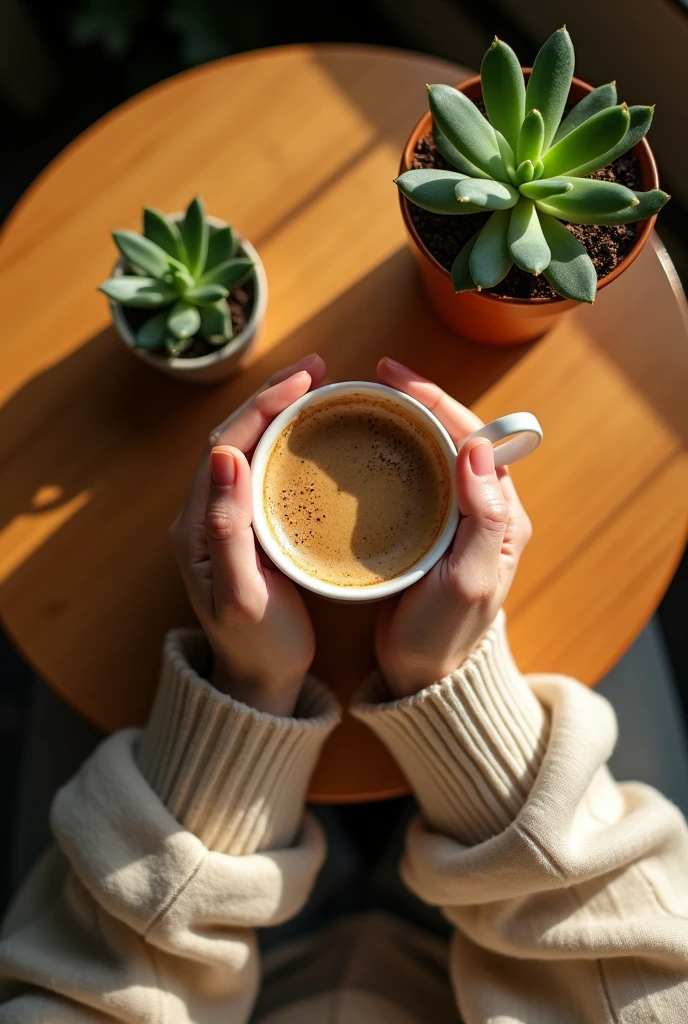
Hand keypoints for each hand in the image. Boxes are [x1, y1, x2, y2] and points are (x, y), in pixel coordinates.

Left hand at [170, 353, 326, 714]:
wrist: (257, 681)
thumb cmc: (256, 645)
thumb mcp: (243, 595)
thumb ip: (228, 529)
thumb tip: (224, 456)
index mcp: (197, 524)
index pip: (227, 443)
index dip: (264, 404)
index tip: (305, 380)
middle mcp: (205, 513)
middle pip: (235, 436)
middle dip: (273, 397)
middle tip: (318, 370)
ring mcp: (224, 519)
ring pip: (248, 448)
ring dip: (279, 414)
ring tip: (317, 389)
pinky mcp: (245, 527)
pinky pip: (262, 469)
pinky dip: (286, 441)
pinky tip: (311, 434)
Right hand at [374, 358, 531, 697]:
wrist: (423, 674)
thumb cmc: (446, 633)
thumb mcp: (469, 581)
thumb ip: (482, 516)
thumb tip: (476, 448)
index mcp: (500, 513)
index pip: (473, 437)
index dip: (436, 400)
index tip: (395, 376)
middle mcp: (481, 506)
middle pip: (452, 434)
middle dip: (417, 399)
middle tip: (374, 376)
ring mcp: (453, 515)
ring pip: (431, 449)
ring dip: (403, 419)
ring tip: (366, 399)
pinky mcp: (427, 526)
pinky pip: (413, 473)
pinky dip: (391, 449)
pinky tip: (365, 441)